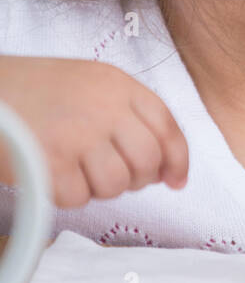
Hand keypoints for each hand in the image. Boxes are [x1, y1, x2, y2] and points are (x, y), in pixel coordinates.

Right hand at [0, 57, 188, 207]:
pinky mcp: (52, 162)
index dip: (177, 160)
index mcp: (116, 84)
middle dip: (135, 179)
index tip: (174, 179)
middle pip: (147, 161)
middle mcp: (103, 107)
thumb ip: (126, 115)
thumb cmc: (31, 91)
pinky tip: (48, 171)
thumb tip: (166, 167)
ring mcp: (78, 134)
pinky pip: (79, 198)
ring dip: (96, 187)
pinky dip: (64, 194)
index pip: (166, 127)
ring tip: (72, 167)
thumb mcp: (87, 84)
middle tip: (109, 175)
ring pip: (116, 185)